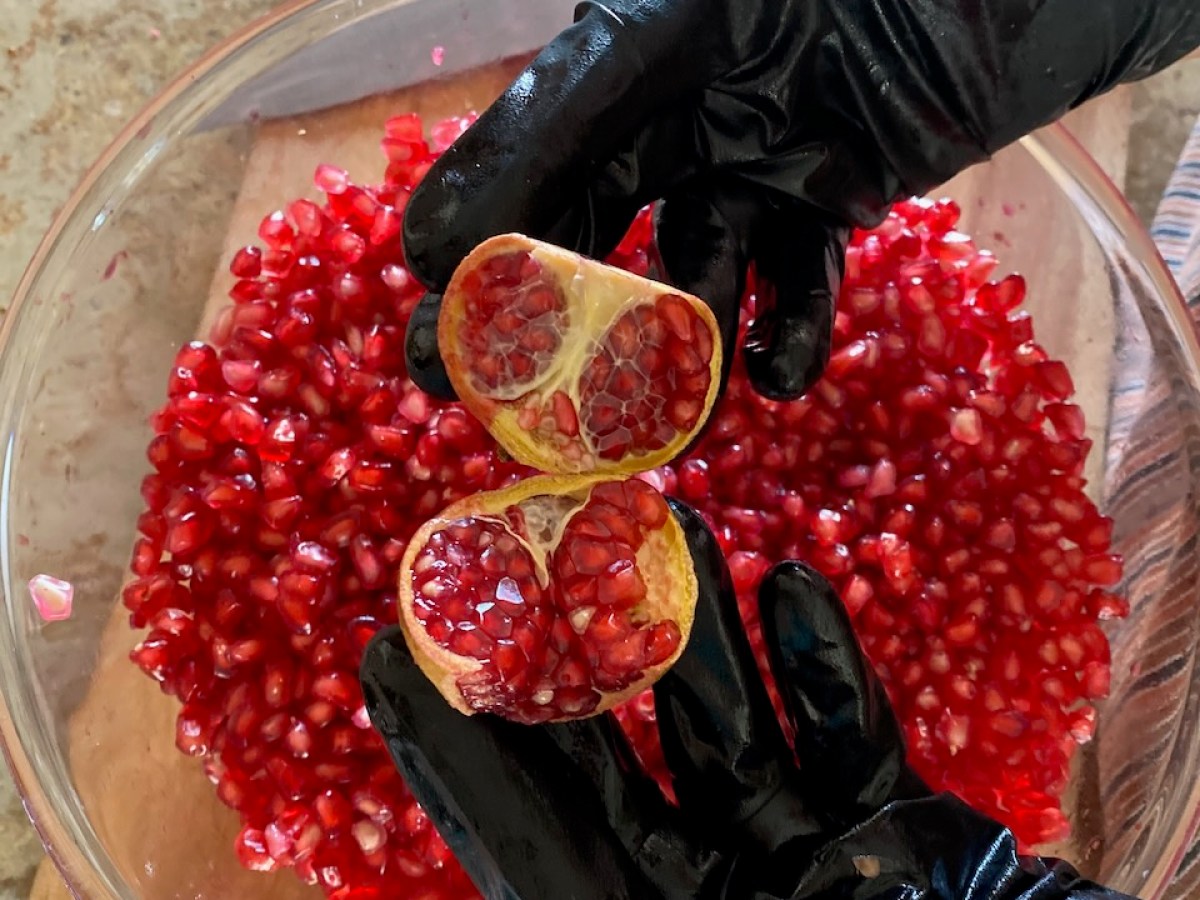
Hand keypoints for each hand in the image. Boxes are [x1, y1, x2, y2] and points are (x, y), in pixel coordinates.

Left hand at [360, 501, 1135, 898]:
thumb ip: (587, 887)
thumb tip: (521, 864)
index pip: (525, 840)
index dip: (449, 752)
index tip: (384, 654)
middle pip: (616, 770)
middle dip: (573, 660)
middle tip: (531, 555)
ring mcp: (803, 863)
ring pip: (729, 729)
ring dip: (700, 631)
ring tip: (672, 531)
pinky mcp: (892, 832)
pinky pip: (847, 736)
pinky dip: (823, 665)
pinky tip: (795, 586)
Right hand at [399, 0, 1198, 402]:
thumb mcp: (675, 26)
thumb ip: (567, 111)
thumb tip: (436, 238)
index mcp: (627, 56)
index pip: (528, 158)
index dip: (478, 245)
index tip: (431, 326)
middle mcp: (677, 114)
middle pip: (593, 232)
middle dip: (552, 324)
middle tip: (505, 409)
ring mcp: (754, 159)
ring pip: (695, 273)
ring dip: (683, 352)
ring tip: (677, 419)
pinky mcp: (832, 194)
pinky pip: (798, 274)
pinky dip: (790, 330)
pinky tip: (783, 376)